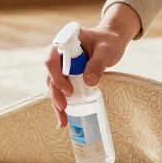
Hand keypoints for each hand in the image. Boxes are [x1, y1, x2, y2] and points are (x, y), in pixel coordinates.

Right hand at [45, 2, 140, 127]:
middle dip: (55, 93)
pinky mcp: (66, 75)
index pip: (52, 58)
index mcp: (65, 42)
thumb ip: (98, 64)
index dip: (57, 75)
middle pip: (50, 75)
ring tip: (63, 120)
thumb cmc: (108, 42)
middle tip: (63, 107)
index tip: (69, 90)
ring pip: (53, 85)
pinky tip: (64, 117)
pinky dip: (62, 103)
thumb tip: (88, 82)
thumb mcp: (106, 51)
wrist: (111, 42)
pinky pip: (61, 89)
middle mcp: (59, 54)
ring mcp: (62, 65)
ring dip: (56, 102)